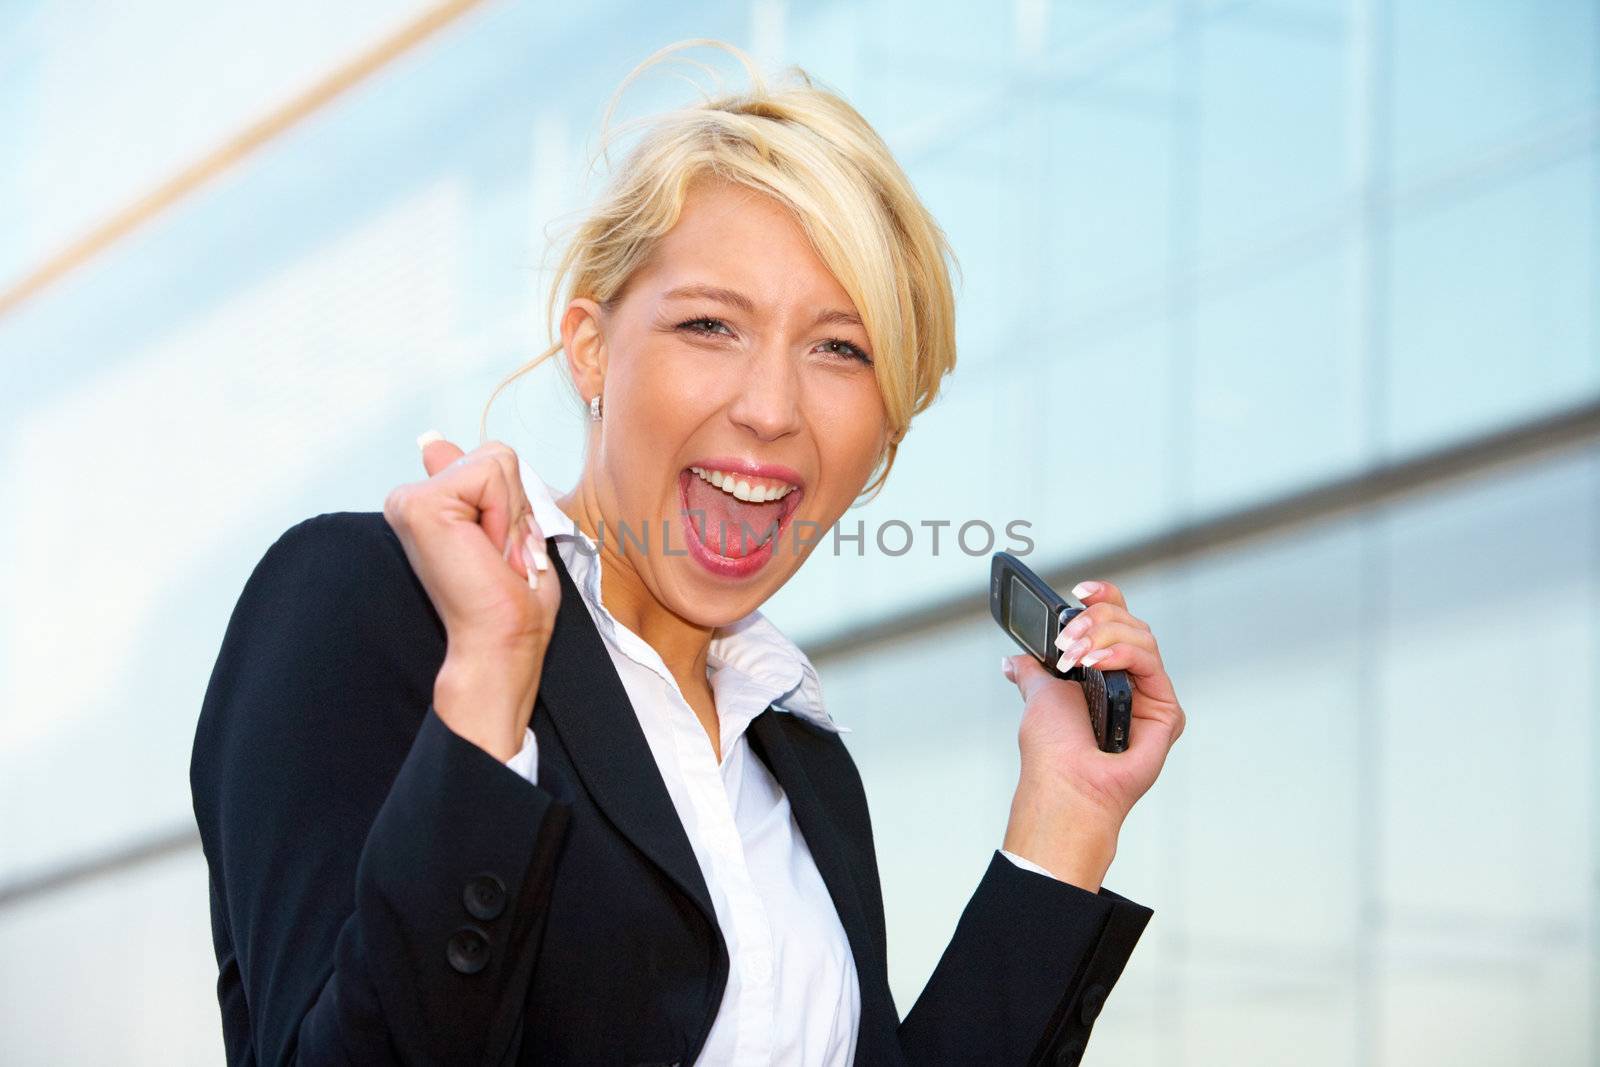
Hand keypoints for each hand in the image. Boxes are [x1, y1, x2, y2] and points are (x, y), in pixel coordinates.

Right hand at [382, 433, 561, 759]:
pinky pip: (491, 475)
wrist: (499, 641)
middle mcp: (411, 498)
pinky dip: (505, 514)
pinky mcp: (420, 504)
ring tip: (494, 555)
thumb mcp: (503, 528)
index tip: (500, 552)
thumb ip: (476, 486)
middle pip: (496, 456)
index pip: (492, 463)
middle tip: (500, 555)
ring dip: (512, 514)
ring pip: (496, 460)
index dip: (515, 507)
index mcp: (430, 505)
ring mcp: (411, 499)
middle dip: (516, 507)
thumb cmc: (508, 601)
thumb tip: (431, 443)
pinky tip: (487, 550)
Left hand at [1000, 578, 1184, 888]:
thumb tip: (1013, 660)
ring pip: (1141, 636)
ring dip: (1103, 636)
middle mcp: (1129, 681)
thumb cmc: (1051, 751)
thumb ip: (1034, 670)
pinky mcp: (1166, 711)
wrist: (1063, 786)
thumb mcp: (1038, 694)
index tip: (1080, 591)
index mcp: (1102, 673)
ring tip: (1075, 658)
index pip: (1113, 622)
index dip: (1102, 599)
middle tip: (1068, 641)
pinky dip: (1119, 653)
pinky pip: (1150, 662)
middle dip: (1095, 620)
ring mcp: (1149, 694)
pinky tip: (1095, 663)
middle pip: (1129, 622)